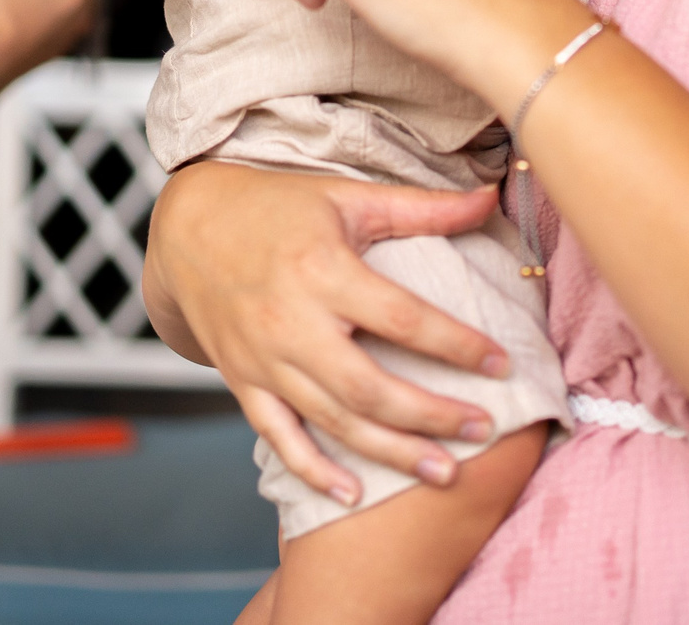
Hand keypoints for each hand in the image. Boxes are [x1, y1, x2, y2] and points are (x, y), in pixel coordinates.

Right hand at [146, 161, 510, 500]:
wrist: (187, 227)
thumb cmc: (277, 206)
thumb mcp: (347, 196)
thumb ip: (421, 207)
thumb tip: (490, 197)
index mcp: (322, 271)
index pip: (401, 318)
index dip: (455, 345)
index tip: (501, 364)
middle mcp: (291, 322)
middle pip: (369, 387)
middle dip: (430, 415)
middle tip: (483, 430)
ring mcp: (263, 359)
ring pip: (332, 420)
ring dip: (390, 452)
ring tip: (444, 472)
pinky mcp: (242, 382)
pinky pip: (280, 436)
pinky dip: (313, 470)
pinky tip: (354, 492)